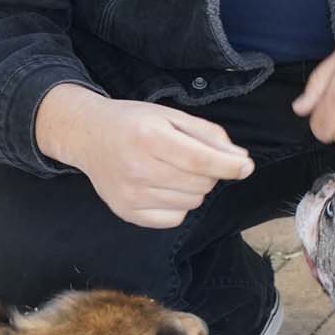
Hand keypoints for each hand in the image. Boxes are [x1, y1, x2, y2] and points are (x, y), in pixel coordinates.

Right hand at [36, 85, 252, 228]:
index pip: (200, 160)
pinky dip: (178, 205)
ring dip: (194, 188)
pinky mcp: (127, 212)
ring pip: (191, 202)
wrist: (88, 136)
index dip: (229, 166)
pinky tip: (163, 187)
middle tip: (191, 158)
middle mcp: (137, 168)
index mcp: (149, 137)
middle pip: (200, 183)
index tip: (246, 167)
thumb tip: (241, 160)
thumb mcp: (171, 115)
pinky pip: (174, 219)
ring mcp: (131, 194)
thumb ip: (208, 135)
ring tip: (173, 170)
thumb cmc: (133, 122)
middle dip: (208, 172)